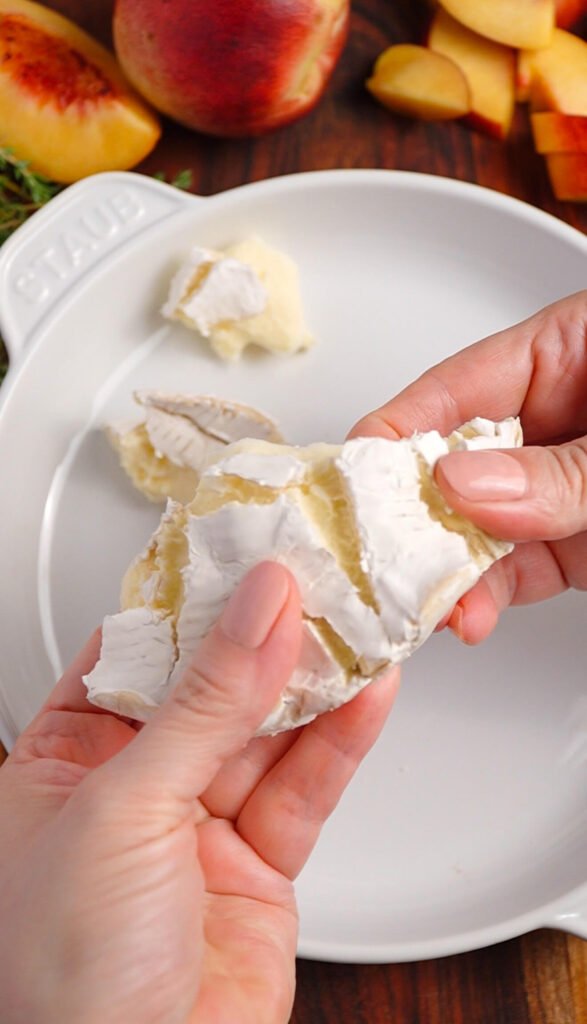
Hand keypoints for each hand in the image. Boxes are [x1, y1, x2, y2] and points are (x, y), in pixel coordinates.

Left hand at [0, 562, 397, 1023]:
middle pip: (210, 688)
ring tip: (357, 625)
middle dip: (265, 637)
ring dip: (314, 683)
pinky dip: (339, 742)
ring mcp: (198, 827)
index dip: (191, 603)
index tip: (243, 555)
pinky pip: (304, 789)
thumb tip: (255, 612)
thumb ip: (203, 706)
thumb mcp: (124, 809)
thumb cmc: (62, 981)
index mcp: (63, 762)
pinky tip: (365, 697)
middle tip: (315, 580)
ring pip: (267, 734)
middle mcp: (131, 790)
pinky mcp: (260, 865)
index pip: (136, 655)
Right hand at [350, 290, 586, 643]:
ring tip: (424, 607)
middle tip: (375, 560)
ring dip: (447, 572)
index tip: (349, 477)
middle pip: (453, 466)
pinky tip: (464, 615)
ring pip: (479, 528)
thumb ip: (560, 469)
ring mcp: (557, 487)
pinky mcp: (575, 543)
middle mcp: (549, 421)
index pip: (454, 390)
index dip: (395, 433)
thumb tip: (462, 484)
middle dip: (414, 517)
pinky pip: (518, 568)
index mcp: (561, 354)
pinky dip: (487, 596)